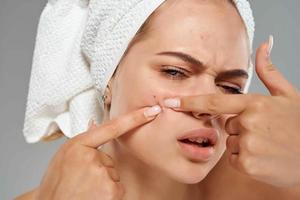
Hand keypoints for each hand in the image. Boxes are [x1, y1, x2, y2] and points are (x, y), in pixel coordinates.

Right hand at [35, 105, 160, 199]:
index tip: (152, 111)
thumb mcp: (64, 156)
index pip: (112, 127)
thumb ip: (82, 141)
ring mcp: (101, 173)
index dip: (135, 118)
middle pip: (109, 158)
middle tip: (82, 180)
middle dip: (100, 168)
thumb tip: (94, 123)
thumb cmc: (56, 184)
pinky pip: (117, 187)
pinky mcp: (111, 190)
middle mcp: (91, 157)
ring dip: (103, 182)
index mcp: (78, 145)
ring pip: (113, 174)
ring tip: (85, 190)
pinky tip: (93, 196)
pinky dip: (108, 194)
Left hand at [163, 37, 299, 186]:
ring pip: (229, 143)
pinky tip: (263, 158)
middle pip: (226, 125)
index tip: (171, 102)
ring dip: (242, 145)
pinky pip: (233, 159)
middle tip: (263, 132)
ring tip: (265, 146)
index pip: (215, 101)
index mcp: (255, 104)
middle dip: (239, 128)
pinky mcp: (248, 164)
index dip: (190, 101)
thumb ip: (269, 71)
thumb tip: (264, 44)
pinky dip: (244, 160)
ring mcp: (248, 144)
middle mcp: (248, 122)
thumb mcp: (288, 95)